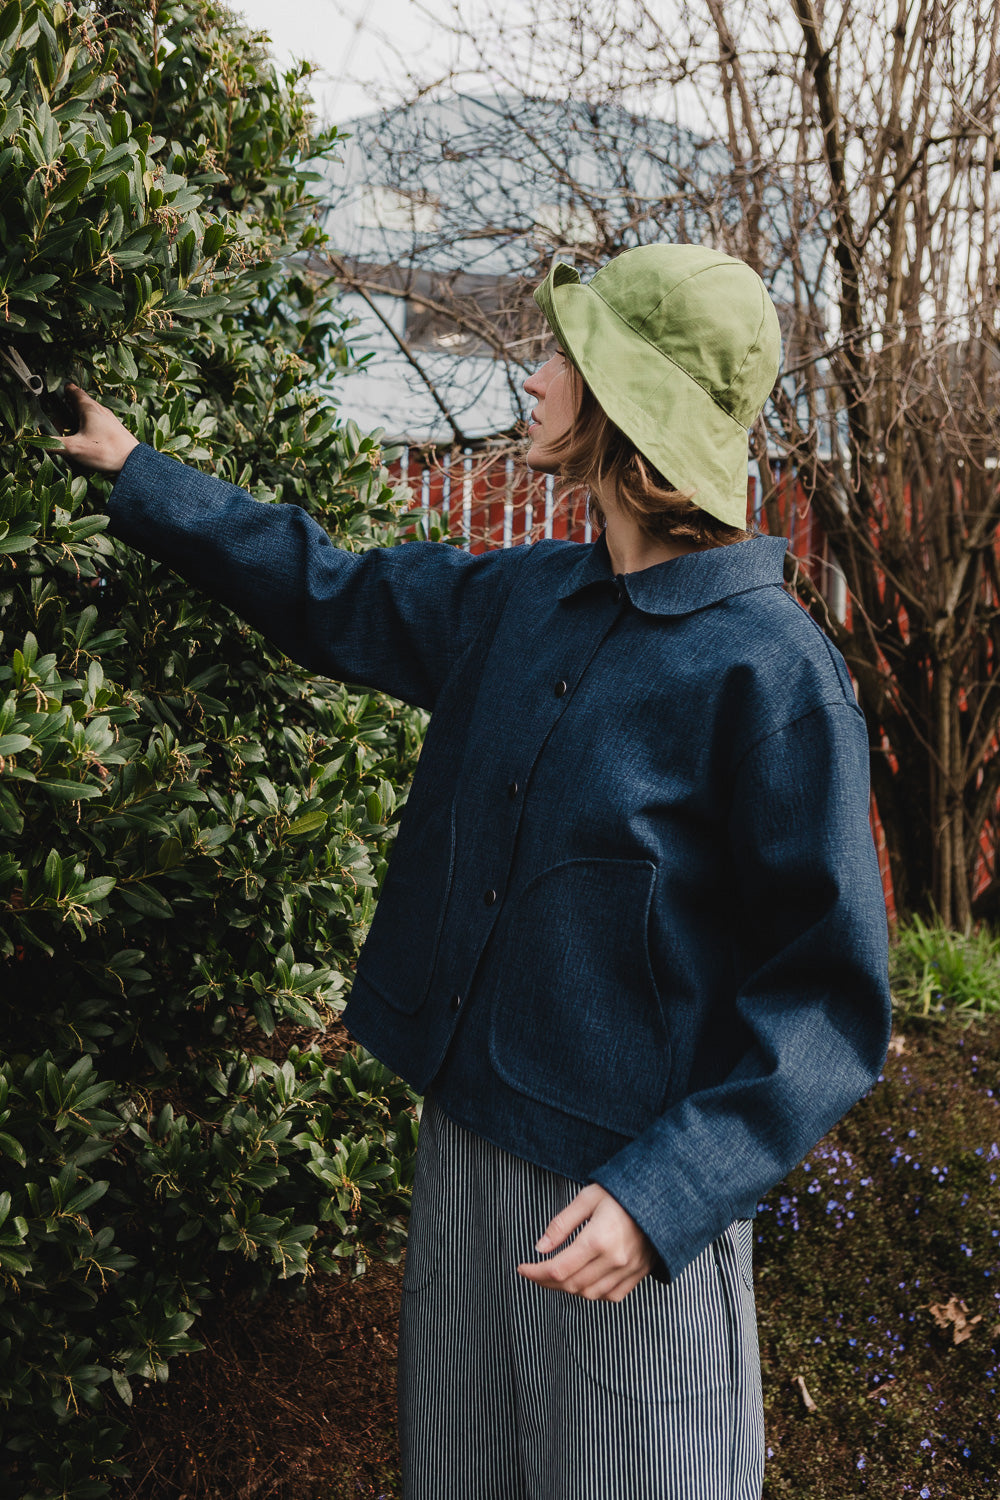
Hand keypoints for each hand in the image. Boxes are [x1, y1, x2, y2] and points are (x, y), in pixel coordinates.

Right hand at [59, 385, 138, 475]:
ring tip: (74, 419)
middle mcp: (101, 412)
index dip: (67, 390)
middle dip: (73, 402)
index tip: (62, 387)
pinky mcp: (116, 433)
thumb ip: (53, 444)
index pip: (76, 393)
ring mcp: (111, 422)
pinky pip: (101, 424)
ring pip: (94, 413)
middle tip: (65, 402)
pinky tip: (90, 434)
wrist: (135, 463)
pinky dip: (92, 425)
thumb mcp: (74, 448)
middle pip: (84, 402)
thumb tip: (34, 441)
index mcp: (90, 409)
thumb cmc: (106, 451)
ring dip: (83, 414)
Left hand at [516, 1183, 656, 1301]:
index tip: (522, 1268)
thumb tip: (540, 1248)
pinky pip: (611, 1295)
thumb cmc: (622, 1193)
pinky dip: (592, 1293)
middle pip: (571, 1284)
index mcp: (598, 1239)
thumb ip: (561, 1224)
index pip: (558, 1269)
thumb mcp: (587, 1199)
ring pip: (589, 1294)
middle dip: (546, 1282)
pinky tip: (583, 1281)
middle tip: (534, 1272)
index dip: (535, 1272)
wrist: (661, 1197)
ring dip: (568, 1288)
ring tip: (555, 1276)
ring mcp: (628, 1270)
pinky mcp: (638, 1274)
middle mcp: (614, 1259)